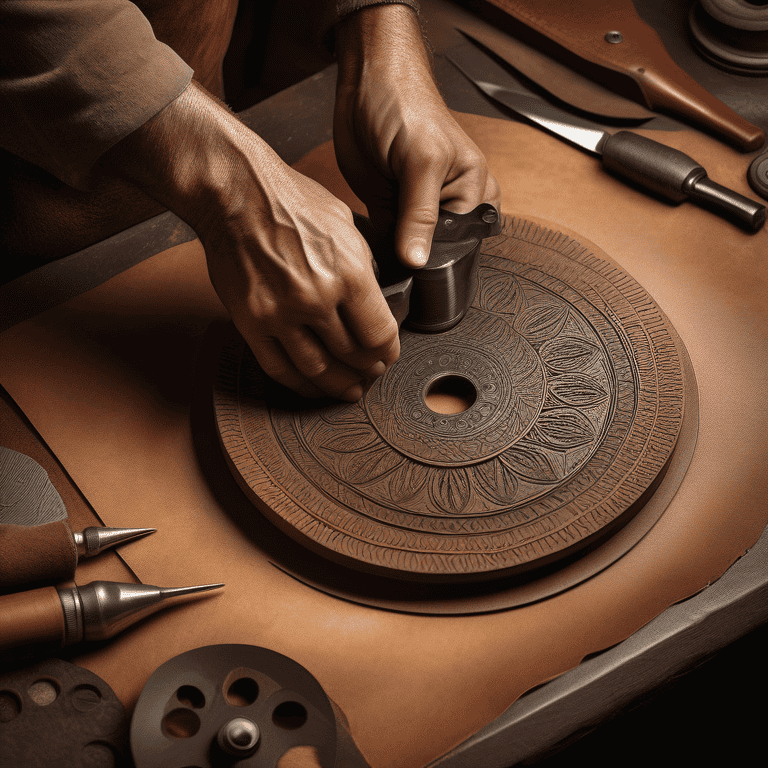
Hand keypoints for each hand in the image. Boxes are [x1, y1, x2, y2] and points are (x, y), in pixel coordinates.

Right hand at [98, 83, 398, 399]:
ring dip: (338, 385)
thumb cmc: (290, 200)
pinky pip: (279, 368)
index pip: (379, 334)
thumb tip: (375, 302)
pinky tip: (312, 386)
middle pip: (352, 356)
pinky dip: (301, 384)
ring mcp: (280, 313)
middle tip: (370, 372)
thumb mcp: (347, 227)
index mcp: (349, 272)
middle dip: (367, 370)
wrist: (235, 192)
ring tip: (348, 388)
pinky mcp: (251, 321)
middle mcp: (316, 297)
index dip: (388, 352)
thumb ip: (363, 269)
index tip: (387, 354)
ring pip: (318, 370)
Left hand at [334, 5, 500, 267]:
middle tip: (396, 260)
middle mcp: (449, 208)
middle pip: (436, 255)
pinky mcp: (389, 212)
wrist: (366, 85)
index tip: (416, 274)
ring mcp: (416, 212)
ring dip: (394, 257)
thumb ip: (420, 216)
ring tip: (382, 248)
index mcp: (474, 196)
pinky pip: (386, 244)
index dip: (438, 264)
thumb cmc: (407, 107)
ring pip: (409, 253)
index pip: (461, 249)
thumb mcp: (421, 162)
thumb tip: (418, 262)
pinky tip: (370, 245)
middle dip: (416, 263)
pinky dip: (378, 249)